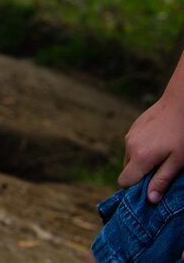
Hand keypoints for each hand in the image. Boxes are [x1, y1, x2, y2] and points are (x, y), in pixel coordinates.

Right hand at [118, 86, 183, 201]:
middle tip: (162, 172)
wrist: (180, 104)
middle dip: (141, 175)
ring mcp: (130, 135)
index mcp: (139, 157)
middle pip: (128, 171)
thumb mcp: (178, 162)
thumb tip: (150, 199)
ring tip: (163, 156)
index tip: (151, 189)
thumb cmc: (183, 135)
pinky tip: (160, 143)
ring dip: (142, 162)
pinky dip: (142, 150)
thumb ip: (162, 180)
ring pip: (131, 158)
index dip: (135, 189)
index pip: (124, 181)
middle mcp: (129, 146)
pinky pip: (133, 146)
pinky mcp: (134, 128)